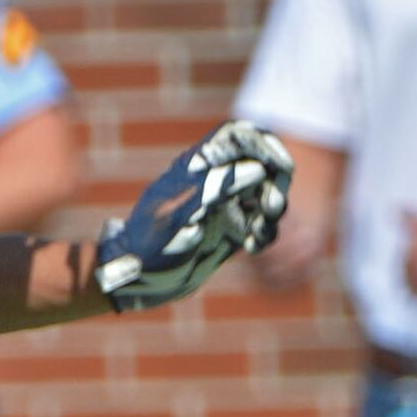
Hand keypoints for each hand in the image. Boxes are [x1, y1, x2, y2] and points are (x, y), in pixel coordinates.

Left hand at [97, 122, 293, 310]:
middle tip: (270, 208)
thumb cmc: (149, 244)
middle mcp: (214, 181)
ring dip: (272, 210)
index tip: (279, 166)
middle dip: (274, 182)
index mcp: (197, 167)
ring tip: (257, 232)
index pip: (237, 137)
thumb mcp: (177, 215)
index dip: (263, 143)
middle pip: (261, 163)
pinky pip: (261, 224)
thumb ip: (214, 189)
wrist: (137, 279)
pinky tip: (250, 246)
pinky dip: (264, 233)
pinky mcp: (231, 231)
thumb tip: (255, 170)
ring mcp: (225, 206)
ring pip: (266, 194)